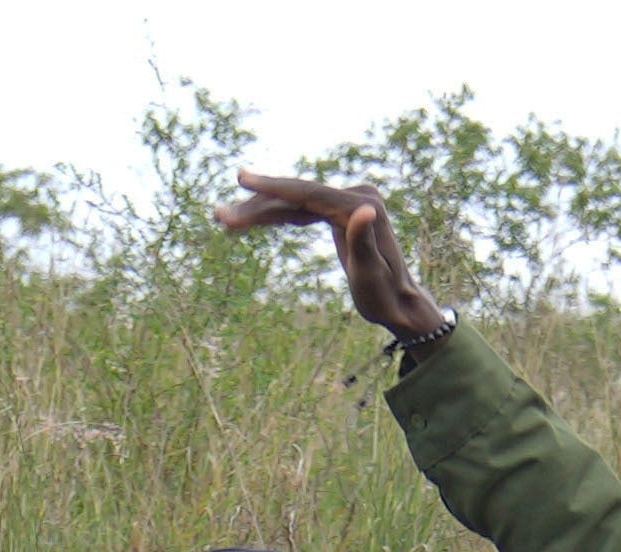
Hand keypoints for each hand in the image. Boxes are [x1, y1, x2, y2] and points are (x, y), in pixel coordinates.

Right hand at [213, 174, 453, 343]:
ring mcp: (349, 202)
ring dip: (260, 210)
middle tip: (220, 214)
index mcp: (361, 204)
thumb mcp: (370, 274)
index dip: (274, 187)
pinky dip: (276, 215)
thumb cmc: (384, 296)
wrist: (400, 303)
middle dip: (258, 203)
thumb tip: (364, 210)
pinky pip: (302, 211)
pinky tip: (251, 219)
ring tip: (224, 219)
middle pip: (298, 195)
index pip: (309, 193)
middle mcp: (356, 196)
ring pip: (295, 203)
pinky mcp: (340, 213)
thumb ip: (364, 243)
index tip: (242, 179)